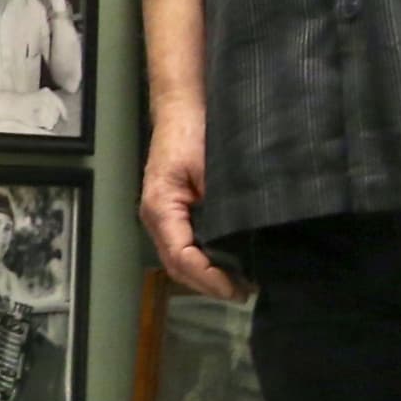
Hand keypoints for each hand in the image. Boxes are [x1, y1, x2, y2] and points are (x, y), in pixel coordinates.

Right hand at [139, 105, 248, 300]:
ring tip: (238, 285)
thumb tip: (242, 236)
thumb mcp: (211, 167)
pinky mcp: (174, 211)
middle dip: (208, 284)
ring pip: (179, 260)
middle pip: (177, 266)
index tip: (237, 288)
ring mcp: (163, 216)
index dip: (208, 277)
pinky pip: (185, 245)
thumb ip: (221, 203)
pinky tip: (226, 264)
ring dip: (205, 276)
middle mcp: (157, 218)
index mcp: (161, 209)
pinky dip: (203, 261)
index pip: (182, 256)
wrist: (182, 107)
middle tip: (243, 292)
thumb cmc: (193, 132)